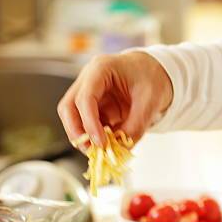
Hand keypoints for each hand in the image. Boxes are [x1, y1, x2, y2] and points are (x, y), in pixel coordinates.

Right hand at [57, 51, 172, 147]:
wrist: (153, 73)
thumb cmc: (150, 77)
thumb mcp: (151, 101)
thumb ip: (136, 125)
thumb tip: (121, 148)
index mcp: (101, 69)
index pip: (85, 98)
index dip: (90, 123)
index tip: (101, 143)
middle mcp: (88, 81)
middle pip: (68, 108)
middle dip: (76, 132)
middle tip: (91, 151)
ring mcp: (88, 95)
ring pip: (72, 118)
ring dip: (83, 138)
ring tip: (100, 151)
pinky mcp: (93, 109)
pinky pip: (85, 126)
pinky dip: (93, 139)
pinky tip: (106, 146)